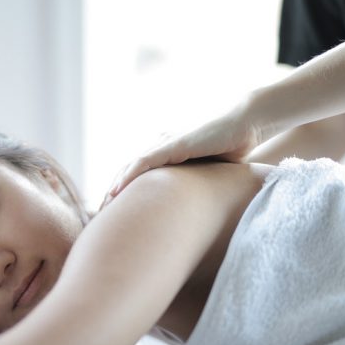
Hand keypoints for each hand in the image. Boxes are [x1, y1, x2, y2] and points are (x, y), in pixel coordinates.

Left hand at [100, 104, 261, 208]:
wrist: (244, 126)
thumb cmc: (229, 151)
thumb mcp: (206, 177)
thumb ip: (194, 190)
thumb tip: (192, 218)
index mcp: (165, 158)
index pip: (137, 177)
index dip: (123, 194)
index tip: (112, 215)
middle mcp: (160, 149)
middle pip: (128, 173)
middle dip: (113, 194)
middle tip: (100, 216)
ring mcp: (164, 145)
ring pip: (131, 168)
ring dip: (115, 187)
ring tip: (104, 206)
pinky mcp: (173, 144)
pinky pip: (144, 161)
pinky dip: (129, 175)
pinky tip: (117, 189)